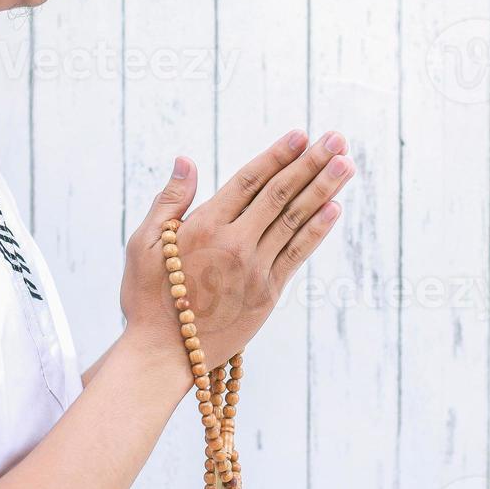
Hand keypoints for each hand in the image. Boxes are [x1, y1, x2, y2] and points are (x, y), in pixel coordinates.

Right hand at [120, 129, 355, 369]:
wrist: (163, 355)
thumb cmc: (147, 298)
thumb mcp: (143, 244)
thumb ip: (169, 201)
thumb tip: (186, 160)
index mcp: (204, 227)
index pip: (249, 180)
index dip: (277, 155)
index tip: (301, 134)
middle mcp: (235, 244)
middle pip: (280, 194)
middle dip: (311, 163)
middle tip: (337, 139)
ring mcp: (255, 270)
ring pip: (295, 220)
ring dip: (324, 189)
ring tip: (346, 164)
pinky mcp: (268, 294)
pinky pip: (298, 255)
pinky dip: (318, 231)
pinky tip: (335, 208)